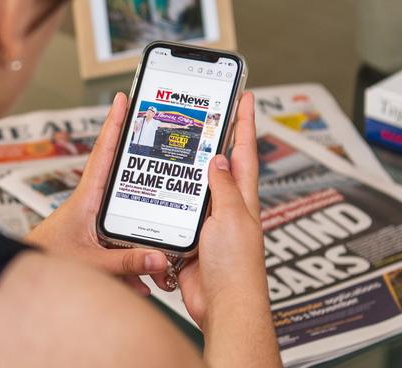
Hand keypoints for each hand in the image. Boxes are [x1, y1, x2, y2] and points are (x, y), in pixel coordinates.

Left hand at [25, 92, 171, 295]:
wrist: (25, 275)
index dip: (113, 124)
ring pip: (124, 218)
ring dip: (139, 240)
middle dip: (138, 165)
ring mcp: (91, 219)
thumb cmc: (48, 261)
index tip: (121, 99)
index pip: (103, 153)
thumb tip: (159, 258)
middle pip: (120, 176)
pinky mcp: (92, 237)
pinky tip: (139, 284)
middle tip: (153, 138)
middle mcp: (90, 202)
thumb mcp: (92, 263)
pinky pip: (119, 244)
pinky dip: (130, 265)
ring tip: (153, 255)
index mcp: (86, 198)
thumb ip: (127, 263)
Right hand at [176, 92, 270, 330]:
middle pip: (217, 165)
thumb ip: (222, 186)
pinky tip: (155, 191)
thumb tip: (218, 158)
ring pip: (193, 188)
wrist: (223, 305)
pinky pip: (176, 214)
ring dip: (182, 172)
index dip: (245, 123)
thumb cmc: (237, 266)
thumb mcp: (231, 215)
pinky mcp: (190, 240)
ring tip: (169, 147)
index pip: (245, 151)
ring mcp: (208, 224)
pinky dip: (166, 203)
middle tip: (201, 113)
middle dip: (211, 139)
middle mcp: (227, 207)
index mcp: (243, 198)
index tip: (245, 97)